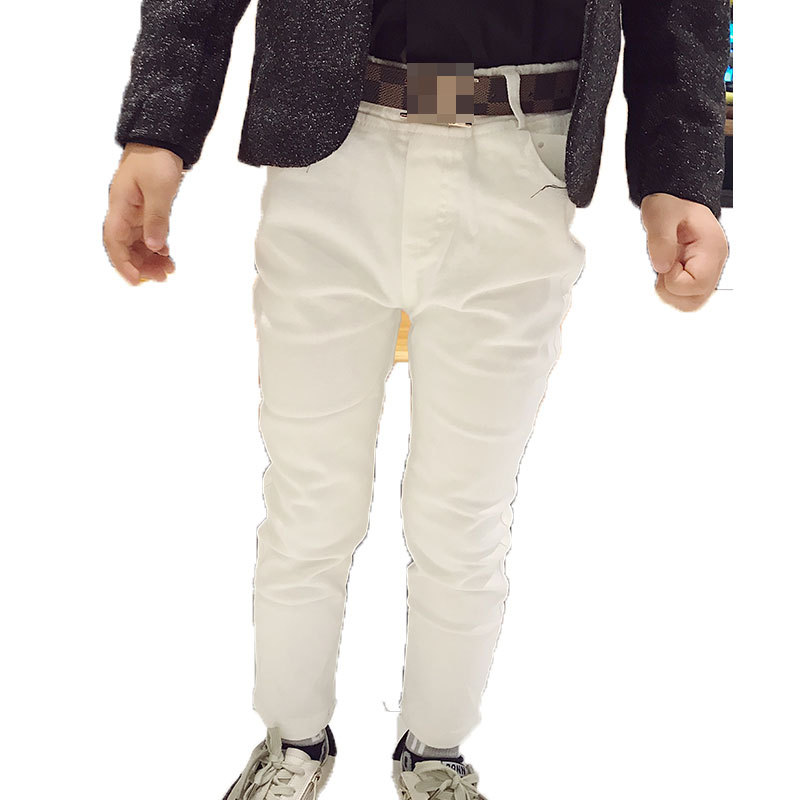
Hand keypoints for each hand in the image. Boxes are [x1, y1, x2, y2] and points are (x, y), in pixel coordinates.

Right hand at [103, 143, 183, 285]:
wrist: (162, 138)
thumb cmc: (156, 158)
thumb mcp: (159, 189)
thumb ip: (157, 219)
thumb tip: (154, 246)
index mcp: (119, 205)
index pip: (114, 241)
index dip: (123, 263)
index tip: (136, 281)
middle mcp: (123, 211)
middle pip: (125, 246)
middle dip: (140, 265)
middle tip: (162, 278)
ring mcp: (134, 211)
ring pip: (137, 242)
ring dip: (150, 259)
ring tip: (168, 271)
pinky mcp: (146, 209)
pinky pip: (147, 234)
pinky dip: (156, 247)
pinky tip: (167, 256)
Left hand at [640, 193, 728, 311]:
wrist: (674, 199)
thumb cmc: (671, 205)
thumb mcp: (660, 216)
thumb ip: (661, 241)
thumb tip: (662, 267)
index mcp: (712, 249)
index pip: (697, 285)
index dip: (673, 280)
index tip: (665, 262)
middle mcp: (714, 264)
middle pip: (695, 301)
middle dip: (671, 290)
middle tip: (664, 266)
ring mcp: (707, 271)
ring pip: (689, 303)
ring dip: (670, 291)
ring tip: (666, 266)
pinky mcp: (697, 275)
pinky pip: (685, 295)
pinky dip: (671, 288)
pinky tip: (667, 270)